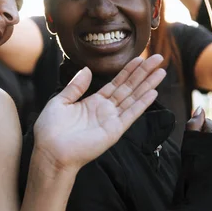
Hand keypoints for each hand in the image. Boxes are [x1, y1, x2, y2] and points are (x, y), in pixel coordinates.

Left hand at [33, 55, 165, 171]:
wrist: (50, 151)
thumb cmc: (51, 130)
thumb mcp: (61, 101)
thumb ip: (76, 86)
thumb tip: (87, 69)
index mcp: (93, 102)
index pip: (116, 83)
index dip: (128, 71)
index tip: (140, 58)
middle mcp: (106, 110)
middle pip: (129, 88)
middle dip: (144, 73)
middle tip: (158, 59)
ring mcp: (111, 120)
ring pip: (133, 98)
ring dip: (148, 85)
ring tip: (161, 71)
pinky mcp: (114, 131)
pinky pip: (131, 114)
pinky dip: (142, 103)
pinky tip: (153, 92)